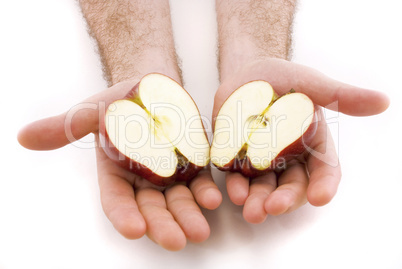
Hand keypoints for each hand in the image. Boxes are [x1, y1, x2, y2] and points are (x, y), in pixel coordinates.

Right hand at [18, 79, 221, 250]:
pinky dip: (206, 193)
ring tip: (200, 230)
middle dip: (162, 225)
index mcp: (115, 174)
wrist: (152, 87)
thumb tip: (24, 137)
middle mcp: (142, 181)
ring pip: (178, 202)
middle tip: (175, 240)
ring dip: (189, 216)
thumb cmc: (119, 101)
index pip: (117, 202)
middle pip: (151, 209)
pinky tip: (214, 200)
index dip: (124, 216)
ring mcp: (169, 176)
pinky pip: (199, 183)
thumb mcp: (91, 112)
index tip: (133, 229)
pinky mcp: (192, 166)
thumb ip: (64, 127)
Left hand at [212, 58, 388, 222]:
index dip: (324, 185)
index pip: (325, 171)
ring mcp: (263, 160)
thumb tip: (383, 102)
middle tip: (274, 207)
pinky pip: (239, 176)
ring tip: (252, 211)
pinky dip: (236, 186)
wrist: (249, 72)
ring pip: (265, 187)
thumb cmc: (285, 77)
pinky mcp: (238, 157)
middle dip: (285, 199)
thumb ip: (342, 96)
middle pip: (292, 185)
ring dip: (258, 201)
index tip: (320, 197)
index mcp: (314, 144)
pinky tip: (234, 192)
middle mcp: (291, 158)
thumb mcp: (313, 84)